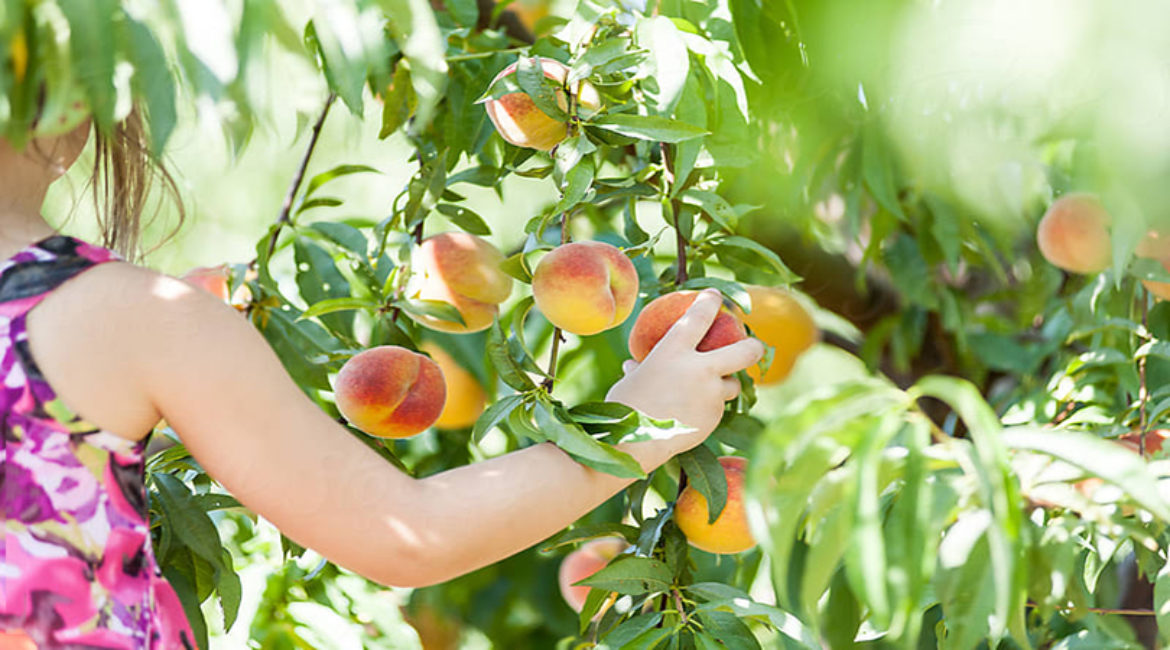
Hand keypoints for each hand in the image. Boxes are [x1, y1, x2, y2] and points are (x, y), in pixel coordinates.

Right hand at [606, 289, 764, 447]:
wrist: (634, 442)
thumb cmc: (624, 406)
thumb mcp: (631, 379)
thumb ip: (641, 368)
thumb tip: (634, 366)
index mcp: (674, 350)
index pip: (699, 316)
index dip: (710, 302)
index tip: (716, 296)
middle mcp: (699, 369)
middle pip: (744, 350)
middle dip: (754, 346)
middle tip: (756, 346)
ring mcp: (710, 395)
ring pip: (733, 385)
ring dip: (726, 385)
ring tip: (712, 389)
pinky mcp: (713, 418)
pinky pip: (717, 409)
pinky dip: (708, 408)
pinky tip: (692, 414)